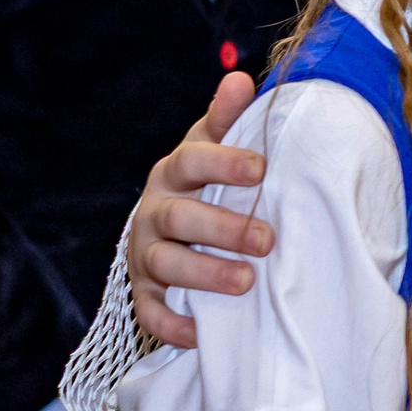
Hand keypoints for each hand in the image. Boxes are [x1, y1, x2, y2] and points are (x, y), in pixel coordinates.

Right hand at [128, 72, 272, 349]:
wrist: (169, 228)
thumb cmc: (205, 183)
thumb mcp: (215, 146)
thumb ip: (228, 118)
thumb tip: (239, 78)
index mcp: (175, 172)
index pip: (192, 161)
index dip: (223, 163)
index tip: (261, 169)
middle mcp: (155, 211)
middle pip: (181, 218)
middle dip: (223, 229)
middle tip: (267, 240)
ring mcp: (146, 253)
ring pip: (167, 263)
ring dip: (205, 274)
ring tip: (246, 283)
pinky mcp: (144, 292)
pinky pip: (150, 311)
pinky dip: (172, 324)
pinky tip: (201, 333)